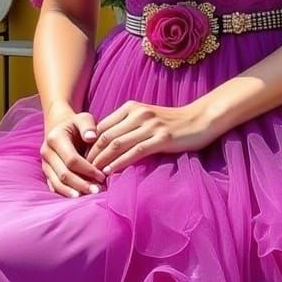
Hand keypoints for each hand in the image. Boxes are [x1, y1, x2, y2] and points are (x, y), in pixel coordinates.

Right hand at [40, 109, 107, 198]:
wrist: (61, 127)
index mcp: (55, 138)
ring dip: (73, 192)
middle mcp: (46, 152)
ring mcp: (45, 163)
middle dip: (81, 184)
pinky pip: (54, 186)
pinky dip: (66, 192)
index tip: (101, 175)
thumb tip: (91, 137)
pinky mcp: (46, 172)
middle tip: (97, 190)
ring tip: (89, 196)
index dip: (87, 169)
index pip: (72, 159)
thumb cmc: (76, 124)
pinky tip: (78, 197)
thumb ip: (88, 126)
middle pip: (64, 174)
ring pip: (57, 183)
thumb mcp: (84, 119)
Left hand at [85, 99, 218, 175]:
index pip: (102, 126)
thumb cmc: (172, 122)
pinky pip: (135, 152)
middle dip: (91, 154)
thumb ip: (128, 125)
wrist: (200, 119)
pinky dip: (120, 163)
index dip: (89, 144)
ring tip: (92, 174)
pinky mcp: (161, 138)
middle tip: (82, 171)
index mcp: (131, 107)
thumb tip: (106, 143)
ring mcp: (149, 125)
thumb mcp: (146, 117)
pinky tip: (111, 172)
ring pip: (117, 144)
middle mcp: (138, 113)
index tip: (81, 159)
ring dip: (102, 161)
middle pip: (106, 136)